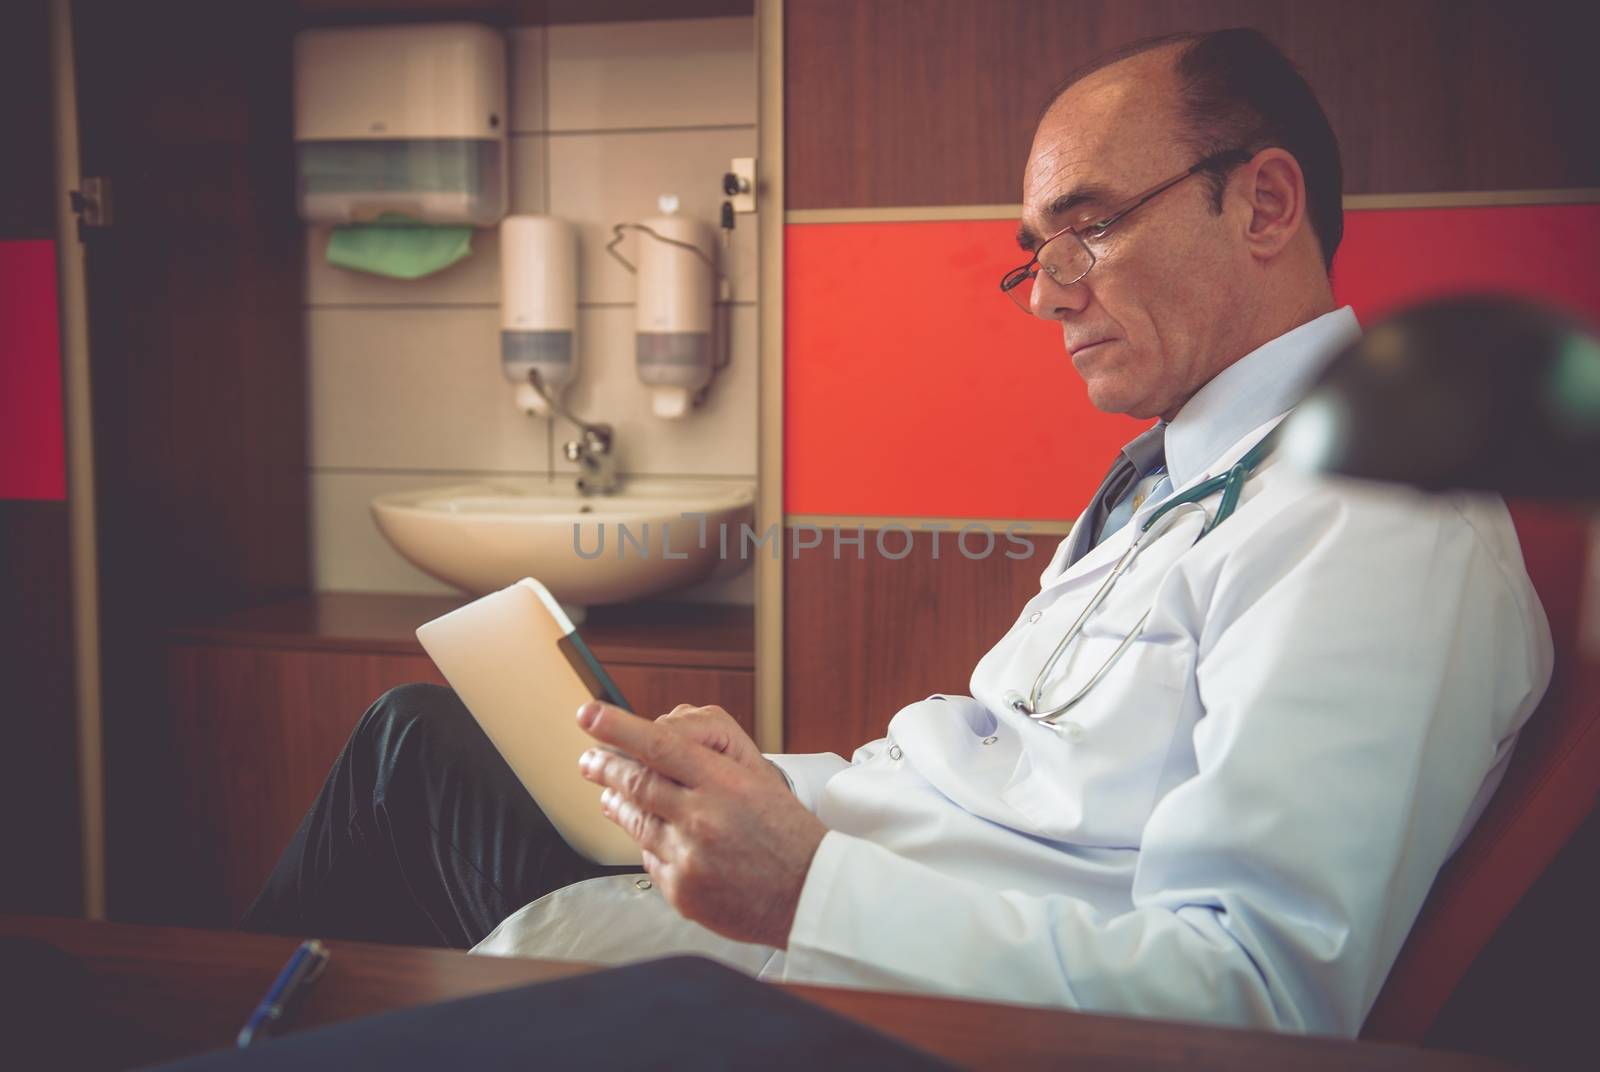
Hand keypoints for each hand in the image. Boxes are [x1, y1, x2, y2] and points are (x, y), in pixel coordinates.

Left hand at [577, 702, 826, 947]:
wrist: (809, 893)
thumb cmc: (788, 834)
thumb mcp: (760, 779)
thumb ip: (710, 758)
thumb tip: (660, 742)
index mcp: (725, 784)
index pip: (660, 744)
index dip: (618, 727)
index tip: (590, 714)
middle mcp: (703, 818)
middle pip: (636, 782)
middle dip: (604, 765)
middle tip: (589, 758)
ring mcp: (689, 857)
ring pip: (635, 821)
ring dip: (616, 803)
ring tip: (608, 793)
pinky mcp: (681, 890)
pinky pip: (649, 859)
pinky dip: (646, 843)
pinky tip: (648, 835)